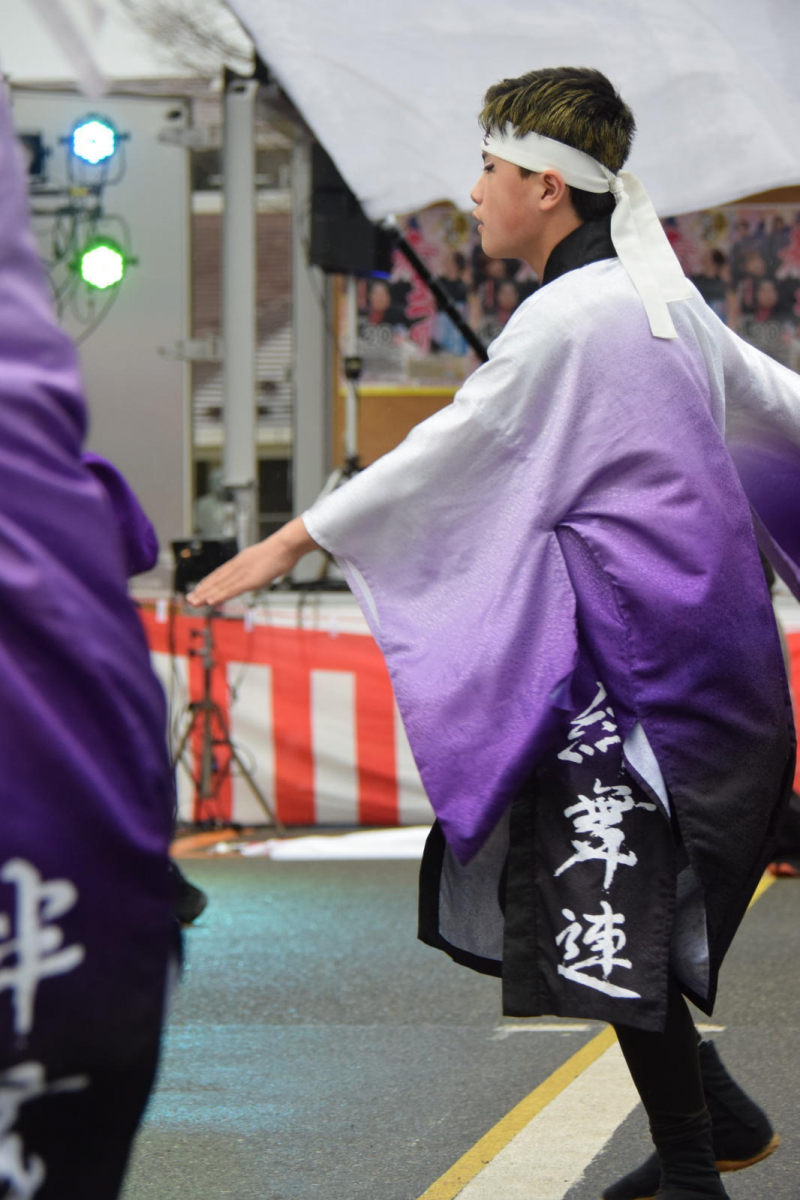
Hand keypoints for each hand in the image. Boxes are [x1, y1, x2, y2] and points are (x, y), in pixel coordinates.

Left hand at [186, 518, 318, 606]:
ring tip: (193, 602)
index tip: (199, 588)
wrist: (286, 546)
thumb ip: (257, 566)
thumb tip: (258, 571)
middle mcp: (237, 566)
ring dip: (205, 595)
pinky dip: (219, 596)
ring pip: (220, 586)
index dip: (208, 582)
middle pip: (216, 580)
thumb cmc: (281, 551)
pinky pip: (231, 590)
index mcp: (241, 561)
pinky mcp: (248, 580)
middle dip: (202, 590)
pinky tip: (210, 601)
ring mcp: (242, 573)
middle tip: (190, 599)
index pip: (220, 573)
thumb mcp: (265, 558)